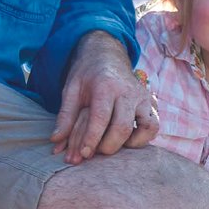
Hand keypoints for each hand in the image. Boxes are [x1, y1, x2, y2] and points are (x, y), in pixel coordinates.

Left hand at [53, 35, 156, 163]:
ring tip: (114, 144)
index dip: (91, 139)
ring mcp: (143, 97)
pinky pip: (154, 126)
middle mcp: (128, 91)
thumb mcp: (71, 89)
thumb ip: (65, 116)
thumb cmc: (87, 75)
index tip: (84, 154)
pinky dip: (144, 138)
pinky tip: (128, 139)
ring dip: (130, 143)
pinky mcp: (151, 103)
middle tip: (95, 152)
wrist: (107, 55)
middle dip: (107, 147)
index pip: (101, 118)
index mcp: (105, 86)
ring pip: (145, 127)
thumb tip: (55, 142)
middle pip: (122, 127)